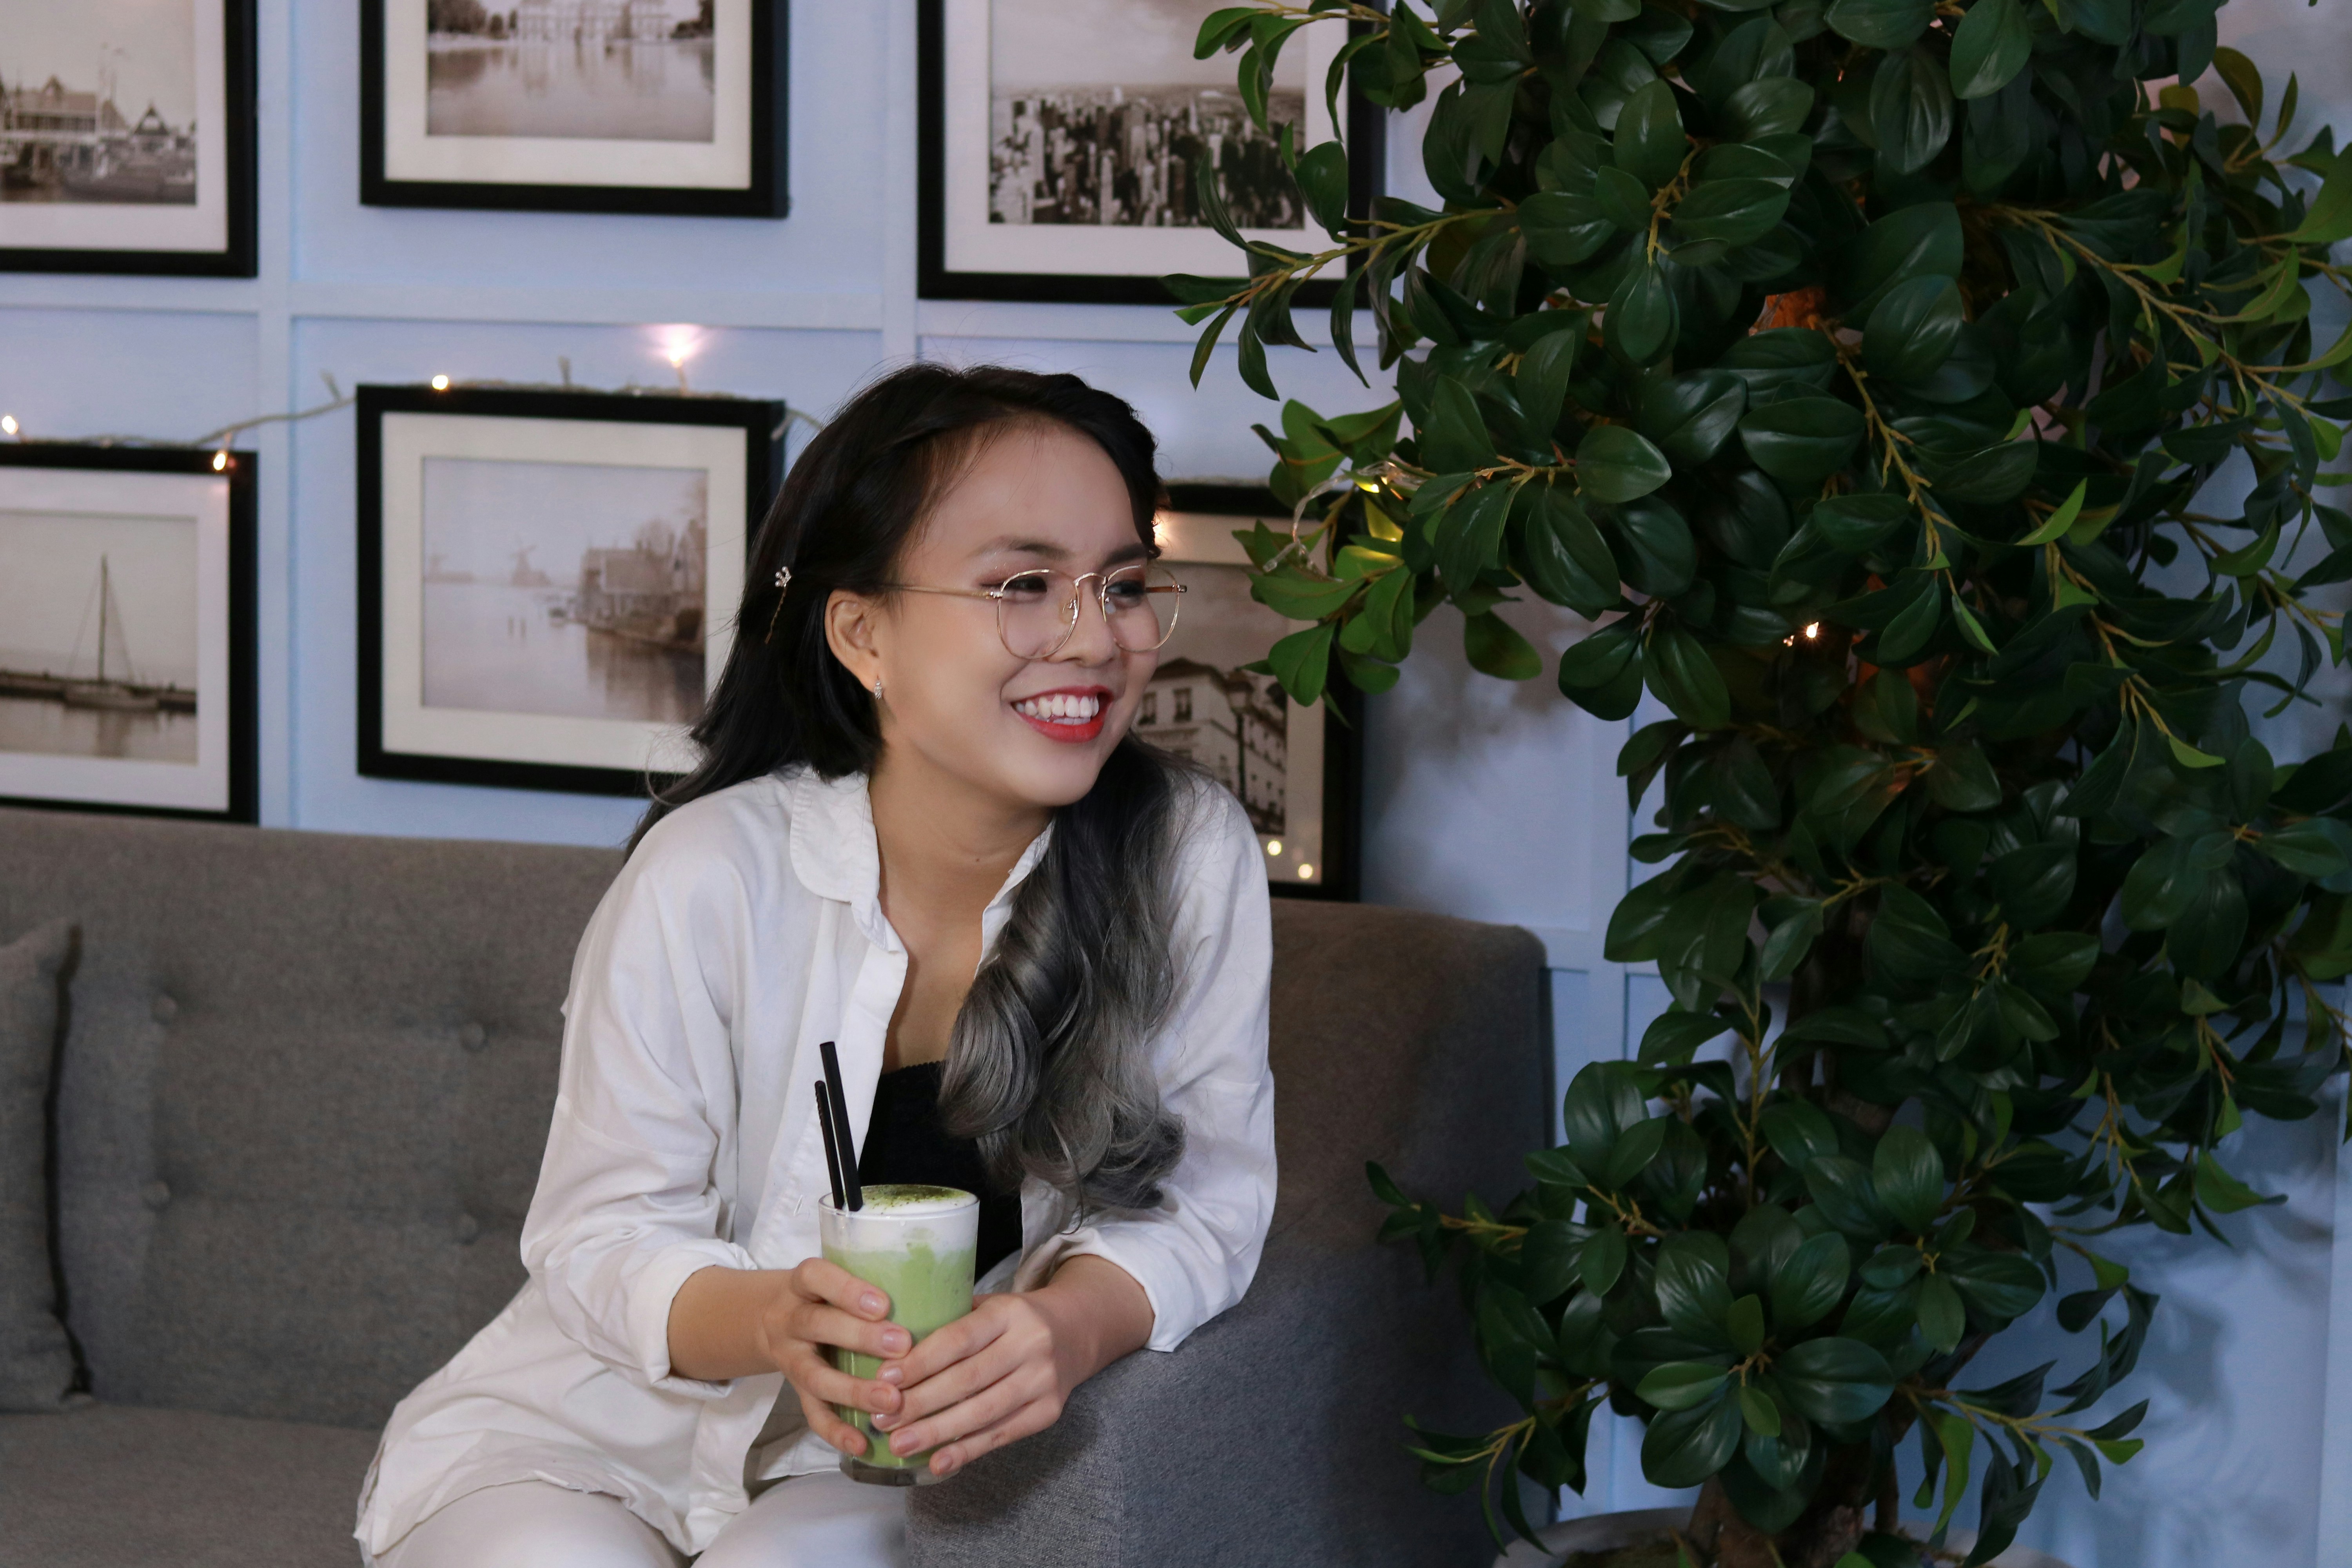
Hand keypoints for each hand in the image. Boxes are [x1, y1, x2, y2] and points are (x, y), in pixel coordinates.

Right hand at [757, 1258, 912, 1458]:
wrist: (771, 1319)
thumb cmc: (827, 1296)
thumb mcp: (837, 1277)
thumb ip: (877, 1281)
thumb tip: (948, 1294)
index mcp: (804, 1284)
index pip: (816, 1276)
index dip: (847, 1290)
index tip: (883, 1304)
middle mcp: (791, 1319)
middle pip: (817, 1324)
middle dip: (860, 1337)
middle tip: (902, 1345)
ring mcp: (791, 1358)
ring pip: (815, 1375)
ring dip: (854, 1390)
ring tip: (892, 1400)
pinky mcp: (796, 1392)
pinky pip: (812, 1415)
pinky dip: (837, 1432)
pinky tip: (863, 1444)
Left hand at [868, 1254, 1151, 1477]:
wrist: (1076, 1331)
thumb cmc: (1014, 1321)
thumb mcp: (989, 1306)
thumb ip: (950, 1324)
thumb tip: (892, 1357)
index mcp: (1010, 1312)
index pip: (959, 1339)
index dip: (921, 1362)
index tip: (886, 1380)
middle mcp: (1032, 1345)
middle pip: (968, 1379)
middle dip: (920, 1403)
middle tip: (882, 1418)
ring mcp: (1043, 1381)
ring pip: (983, 1412)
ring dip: (937, 1432)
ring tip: (899, 1444)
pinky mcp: (1049, 1411)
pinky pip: (1002, 1434)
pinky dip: (968, 1450)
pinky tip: (938, 1462)